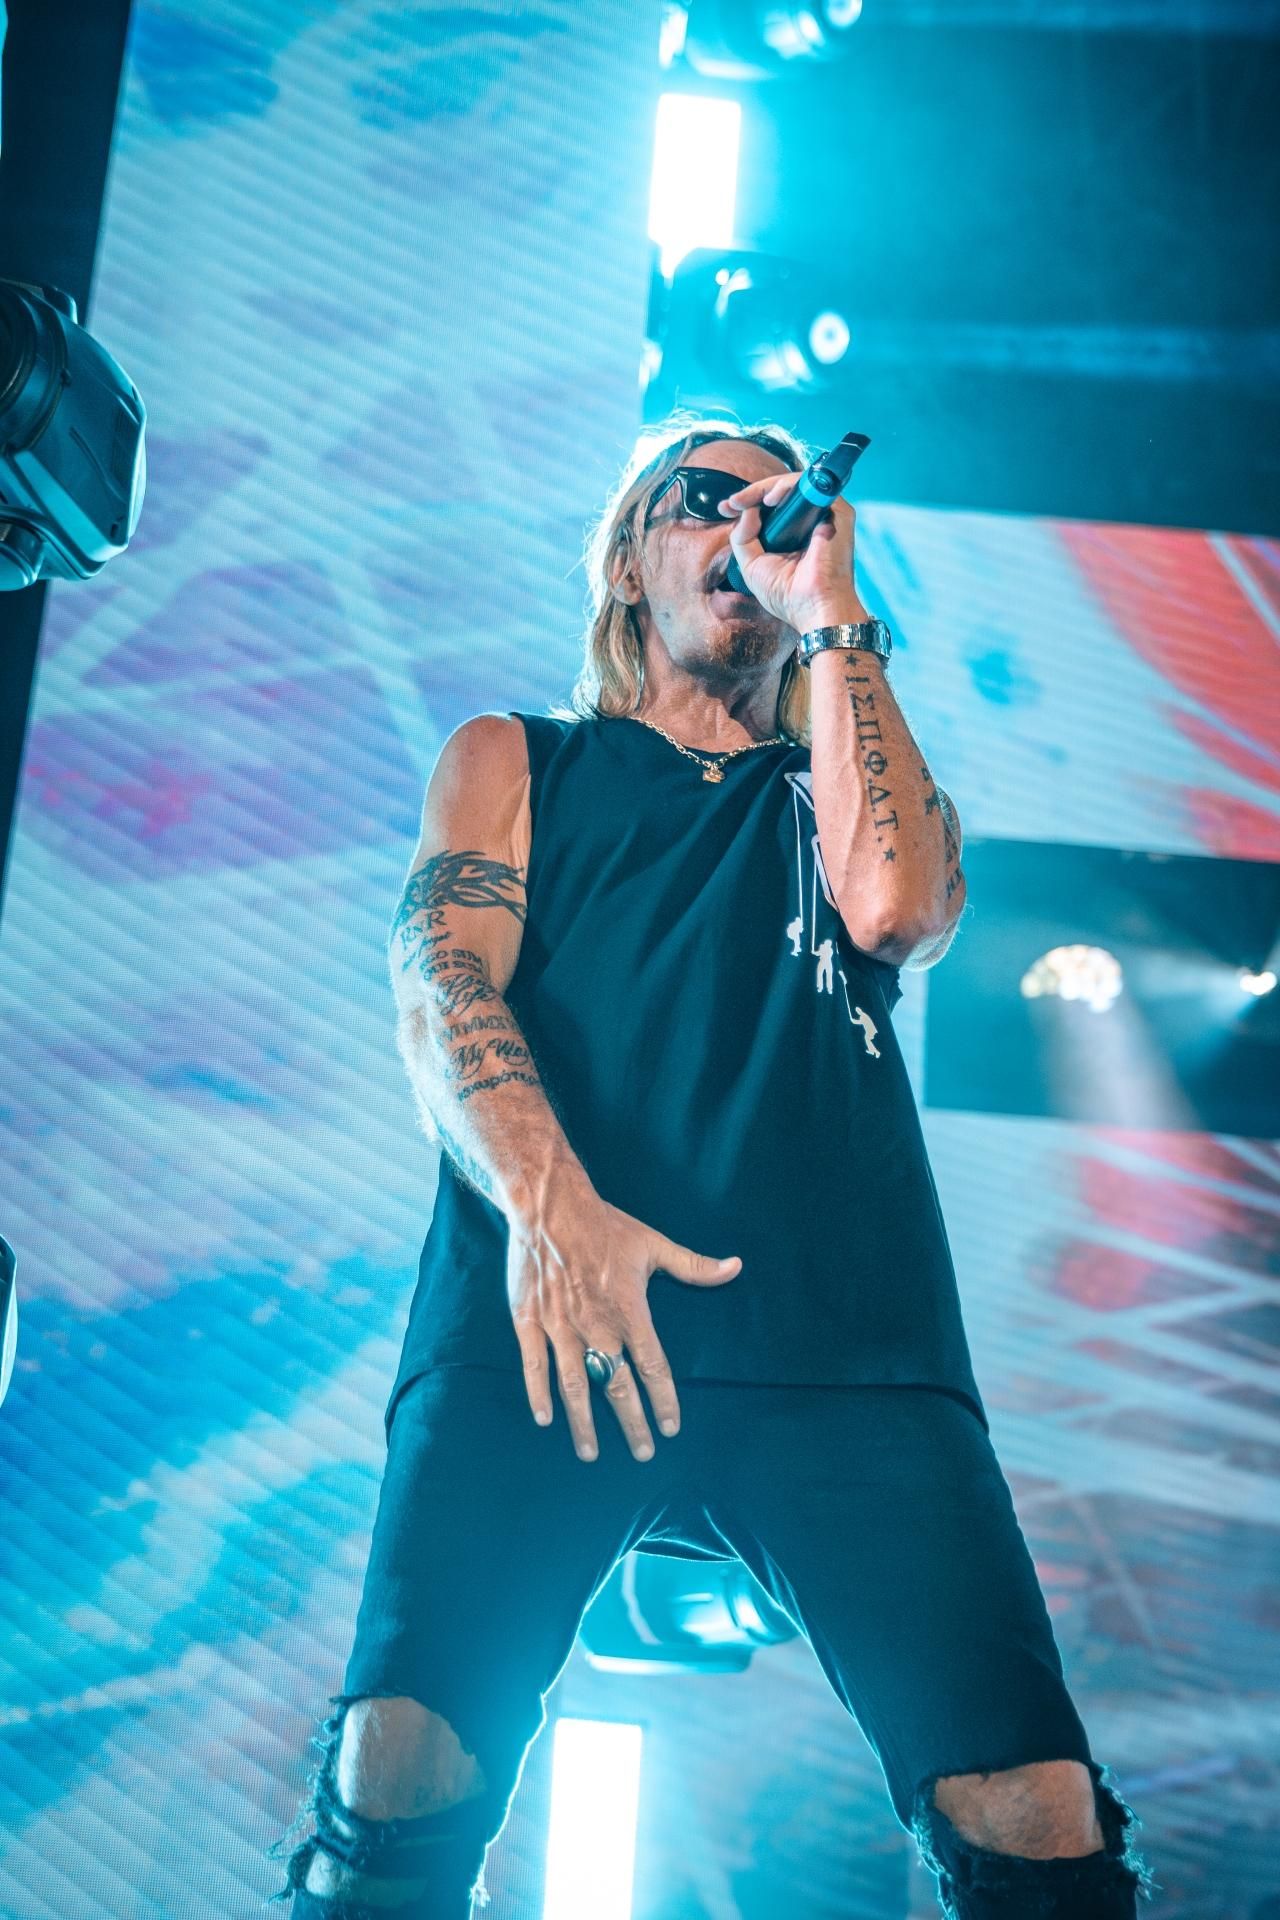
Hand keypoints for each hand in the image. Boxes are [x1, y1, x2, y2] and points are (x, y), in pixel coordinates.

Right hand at [506, 1169, 740, 1462]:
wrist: (550, 1207)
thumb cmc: (606, 1226)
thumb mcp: (653, 1245)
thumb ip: (694, 1266)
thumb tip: (736, 1267)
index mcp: (630, 1312)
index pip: (652, 1366)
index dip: (664, 1399)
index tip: (672, 1428)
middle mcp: (597, 1328)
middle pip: (617, 1387)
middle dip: (631, 1423)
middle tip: (643, 1453)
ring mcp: (561, 1328)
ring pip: (575, 1386)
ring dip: (584, 1422)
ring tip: (591, 1453)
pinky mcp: (530, 1322)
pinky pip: (534, 1366)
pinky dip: (538, 1394)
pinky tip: (545, 1419)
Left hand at [718, 471, 868, 634]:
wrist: (813, 607)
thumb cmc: (787, 594)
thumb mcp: (751, 565)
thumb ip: (742, 537)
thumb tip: (744, 509)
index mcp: (793, 534)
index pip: (770, 507)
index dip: (747, 502)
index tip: (725, 508)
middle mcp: (810, 522)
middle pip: (781, 493)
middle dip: (752, 493)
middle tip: (733, 503)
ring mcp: (825, 515)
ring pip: (795, 485)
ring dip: (767, 487)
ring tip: (750, 501)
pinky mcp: (837, 511)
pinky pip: (811, 487)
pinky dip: (788, 487)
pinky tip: (770, 499)